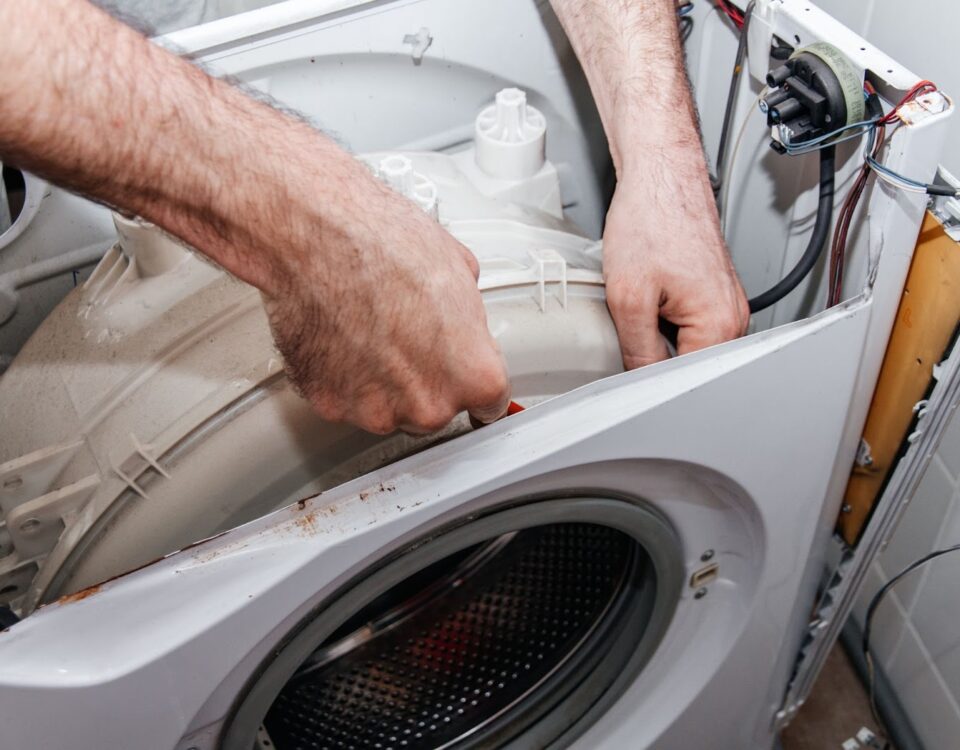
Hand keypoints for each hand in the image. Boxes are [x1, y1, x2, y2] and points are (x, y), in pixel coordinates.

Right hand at [263, 160, 510, 434]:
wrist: (311, 237)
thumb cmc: (381, 244)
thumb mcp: (458, 267)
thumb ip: (467, 316)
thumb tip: (459, 320)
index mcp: (474, 374)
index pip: (490, 403)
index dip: (472, 379)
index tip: (464, 374)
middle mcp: (428, 405)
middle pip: (436, 409)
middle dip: (426, 378)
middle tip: (406, 331)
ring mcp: (376, 411)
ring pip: (389, 408)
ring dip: (383, 381)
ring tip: (369, 327)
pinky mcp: (329, 405)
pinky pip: (345, 400)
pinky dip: (343, 377)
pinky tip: (342, 335)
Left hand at [546, 0, 749, 368]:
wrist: (660, 175)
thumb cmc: (652, 219)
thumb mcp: (629, 298)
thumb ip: (637, 351)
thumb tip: (636, 385)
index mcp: (720, 325)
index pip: (686, 383)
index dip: (650, 387)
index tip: (627, 385)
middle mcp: (733, 319)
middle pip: (690, 370)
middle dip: (656, 364)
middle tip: (628, 342)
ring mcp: (725, 307)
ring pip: (686, 349)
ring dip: (658, 342)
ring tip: (640, 312)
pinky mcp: (712, 296)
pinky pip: (687, 328)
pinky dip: (662, 322)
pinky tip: (647, 301)